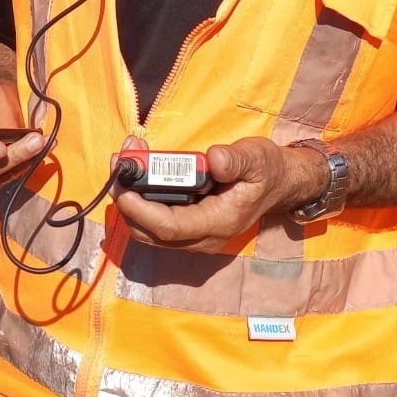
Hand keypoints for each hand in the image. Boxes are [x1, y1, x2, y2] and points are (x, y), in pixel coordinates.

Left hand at [111, 137, 325, 253]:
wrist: (279, 184)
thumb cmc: (267, 170)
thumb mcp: (257, 158)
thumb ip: (236, 160)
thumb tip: (214, 159)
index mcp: (219, 222)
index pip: (170, 227)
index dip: (142, 210)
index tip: (124, 188)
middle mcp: (203, 237)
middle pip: (151, 233)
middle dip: (127, 202)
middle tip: (117, 164)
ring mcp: (194, 236)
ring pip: (148, 230)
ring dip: (130, 199)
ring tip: (125, 160)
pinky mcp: (187, 227)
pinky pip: (154, 222)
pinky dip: (140, 200)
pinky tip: (138, 170)